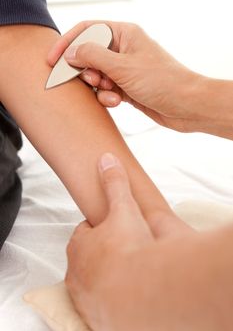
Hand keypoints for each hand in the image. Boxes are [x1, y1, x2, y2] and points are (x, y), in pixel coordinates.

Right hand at [48, 21, 203, 132]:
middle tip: (90, 80)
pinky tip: (117, 101)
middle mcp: (123, 49)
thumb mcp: (123, 66)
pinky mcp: (126, 87)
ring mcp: (124, 69)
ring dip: (98, 86)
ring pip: (96, 75)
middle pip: (89, 55)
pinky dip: (107, 96)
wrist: (186, 106)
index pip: (87, 31)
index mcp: (124, 34)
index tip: (52, 60)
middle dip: (85, 70)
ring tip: (111, 92)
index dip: (67, 43)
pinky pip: (106, 90)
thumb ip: (93, 57)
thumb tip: (70, 53)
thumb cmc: (162, 81)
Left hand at [65, 153, 228, 330]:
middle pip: (87, 259)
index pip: (85, 233)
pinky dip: (114, 298)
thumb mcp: (124, 208)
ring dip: (107, 277)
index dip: (98, 229)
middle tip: (122, 250)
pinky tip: (130, 294)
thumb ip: (115, 182)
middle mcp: (77, 273)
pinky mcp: (99, 317)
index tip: (111, 228)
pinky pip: (104, 305)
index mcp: (80, 246)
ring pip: (94, 283)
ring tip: (128, 272)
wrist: (139, 292)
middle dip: (102, 253)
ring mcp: (86, 297)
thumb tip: (106, 158)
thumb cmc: (127, 247)